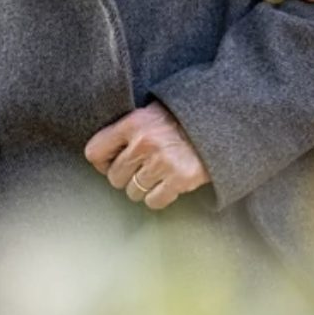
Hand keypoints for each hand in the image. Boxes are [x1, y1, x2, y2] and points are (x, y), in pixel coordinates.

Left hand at [84, 102, 210, 210]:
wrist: (218, 122)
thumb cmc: (181, 118)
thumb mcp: (150, 113)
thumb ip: (127, 130)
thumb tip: (104, 156)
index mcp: (133, 123)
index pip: (95, 152)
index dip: (102, 162)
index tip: (111, 163)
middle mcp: (144, 143)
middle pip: (114, 177)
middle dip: (125, 177)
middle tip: (140, 169)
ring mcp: (161, 162)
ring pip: (133, 192)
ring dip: (143, 188)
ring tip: (157, 174)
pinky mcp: (179, 179)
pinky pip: (153, 201)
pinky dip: (159, 197)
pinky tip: (168, 183)